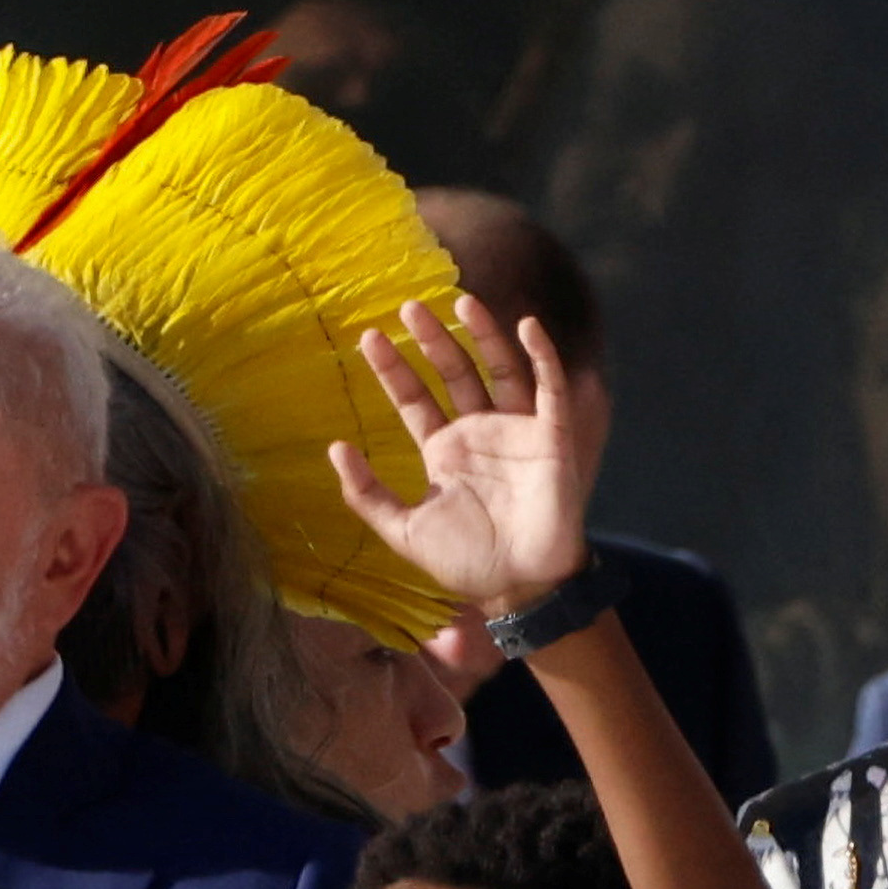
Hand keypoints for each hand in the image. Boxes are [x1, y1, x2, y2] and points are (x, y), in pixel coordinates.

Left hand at [331, 294, 594, 612]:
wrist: (517, 587)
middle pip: (453, 373)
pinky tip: (527, 326)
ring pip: (499, 369)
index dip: (393, 369)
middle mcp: (479, 432)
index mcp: (444, 450)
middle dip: (432, 340)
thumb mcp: (403, 531)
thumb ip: (366, 494)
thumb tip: (335, 448)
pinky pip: (549, 389)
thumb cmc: (465, 562)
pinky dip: (542, 357)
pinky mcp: (552, 438)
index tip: (369, 337)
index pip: (414, 399)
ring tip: (460, 301)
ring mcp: (516, 431)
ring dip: (482, 335)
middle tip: (408, 306)